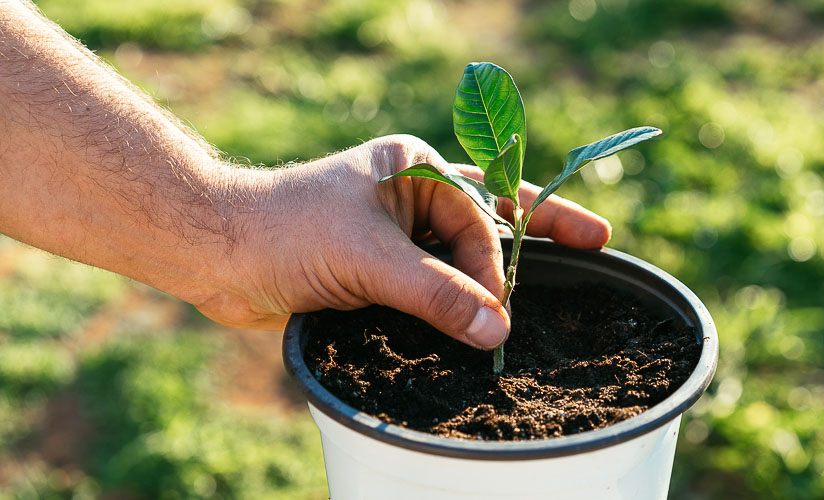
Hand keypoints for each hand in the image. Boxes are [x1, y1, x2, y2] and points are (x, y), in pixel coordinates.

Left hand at [200, 135, 611, 348]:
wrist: (216, 252)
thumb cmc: (287, 230)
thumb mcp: (371, 259)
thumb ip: (437, 294)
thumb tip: (496, 330)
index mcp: (414, 168)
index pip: (479, 214)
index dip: (496, 262)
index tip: (501, 308)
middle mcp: (410, 194)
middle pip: (489, 215)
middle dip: (539, 229)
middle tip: (596, 240)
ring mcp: (394, 231)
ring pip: (461, 252)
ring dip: (492, 274)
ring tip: (543, 287)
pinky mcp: (377, 267)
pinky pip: (431, 282)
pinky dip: (455, 300)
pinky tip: (480, 316)